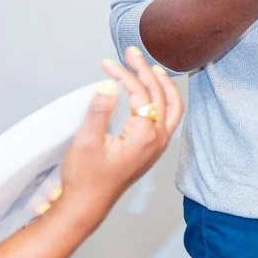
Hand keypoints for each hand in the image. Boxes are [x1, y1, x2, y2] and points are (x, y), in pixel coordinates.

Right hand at [58, 47, 183, 226]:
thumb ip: (99, 111)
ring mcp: (158, 145)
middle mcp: (158, 139)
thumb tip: (108, 84)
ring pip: (172, 106)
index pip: (141, 94)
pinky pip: (167, 117)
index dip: (124, 75)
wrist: (87, 205)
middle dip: (147, 70)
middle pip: (162, 95)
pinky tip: (152, 91)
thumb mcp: (86, 141)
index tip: (107, 63)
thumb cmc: (85, 178)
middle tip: (131, 52)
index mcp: (145, 136)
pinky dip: (163, 98)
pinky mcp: (152, 149)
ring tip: (149, 66)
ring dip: (162, 84)